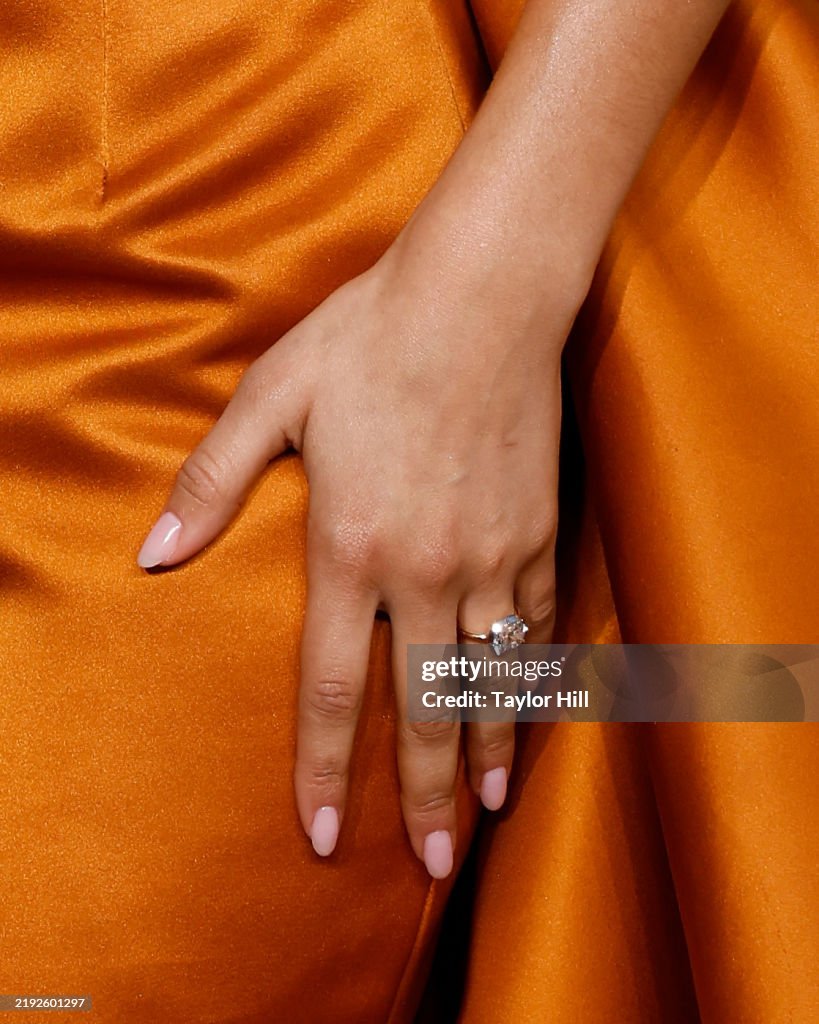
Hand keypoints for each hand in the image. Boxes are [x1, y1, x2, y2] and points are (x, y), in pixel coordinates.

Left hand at [135, 231, 580, 878]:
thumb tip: (152, 554)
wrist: (480, 295)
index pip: (331, 689)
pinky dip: (529, 678)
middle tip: (432, 866)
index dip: (323, 772)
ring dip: (487, 754)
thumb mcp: (272, 397)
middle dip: (424, 798)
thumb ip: (210, 482)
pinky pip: (535, 625)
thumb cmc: (370, 338)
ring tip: (485, 815)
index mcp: (350, 547)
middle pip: (423, 709)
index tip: (321, 837)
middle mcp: (424, 571)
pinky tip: (527, 713)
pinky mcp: (537, 532)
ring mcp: (489, 557)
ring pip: (488, 681)